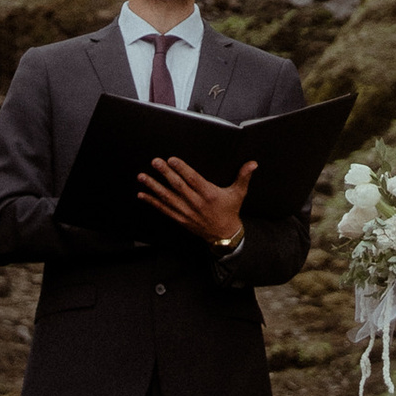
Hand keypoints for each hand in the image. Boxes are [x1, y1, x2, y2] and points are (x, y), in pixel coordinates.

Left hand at [139, 155, 256, 248]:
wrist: (224, 235)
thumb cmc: (230, 211)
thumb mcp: (239, 193)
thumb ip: (244, 176)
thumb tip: (253, 163)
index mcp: (209, 195)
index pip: (193, 179)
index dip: (182, 169)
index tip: (171, 160)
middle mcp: (196, 203)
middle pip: (178, 186)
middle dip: (165, 173)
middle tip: (155, 162)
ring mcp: (186, 212)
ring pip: (167, 197)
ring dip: (153, 187)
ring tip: (142, 177)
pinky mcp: (180, 218)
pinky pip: (164, 209)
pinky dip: (152, 202)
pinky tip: (142, 194)